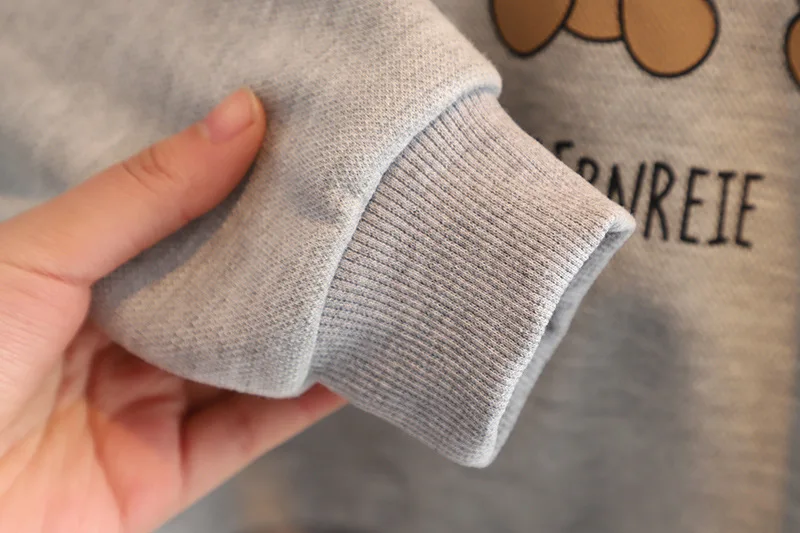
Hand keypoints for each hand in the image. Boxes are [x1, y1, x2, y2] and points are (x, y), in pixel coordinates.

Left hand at [0, 89, 344, 532]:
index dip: (238, 188)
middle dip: (280, 261)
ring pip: (244, 361)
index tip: (301, 151)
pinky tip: (350, 365)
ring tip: (365, 282)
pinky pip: (251, 430)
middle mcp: (120, 340)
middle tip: (346, 215)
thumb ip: (147, 194)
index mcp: (82, 278)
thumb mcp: (45, 255)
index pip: (179, 224)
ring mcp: (145, 406)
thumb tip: (240, 117)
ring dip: (302, 330)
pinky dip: (306, 402)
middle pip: (220, 296)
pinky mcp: (168, 469)